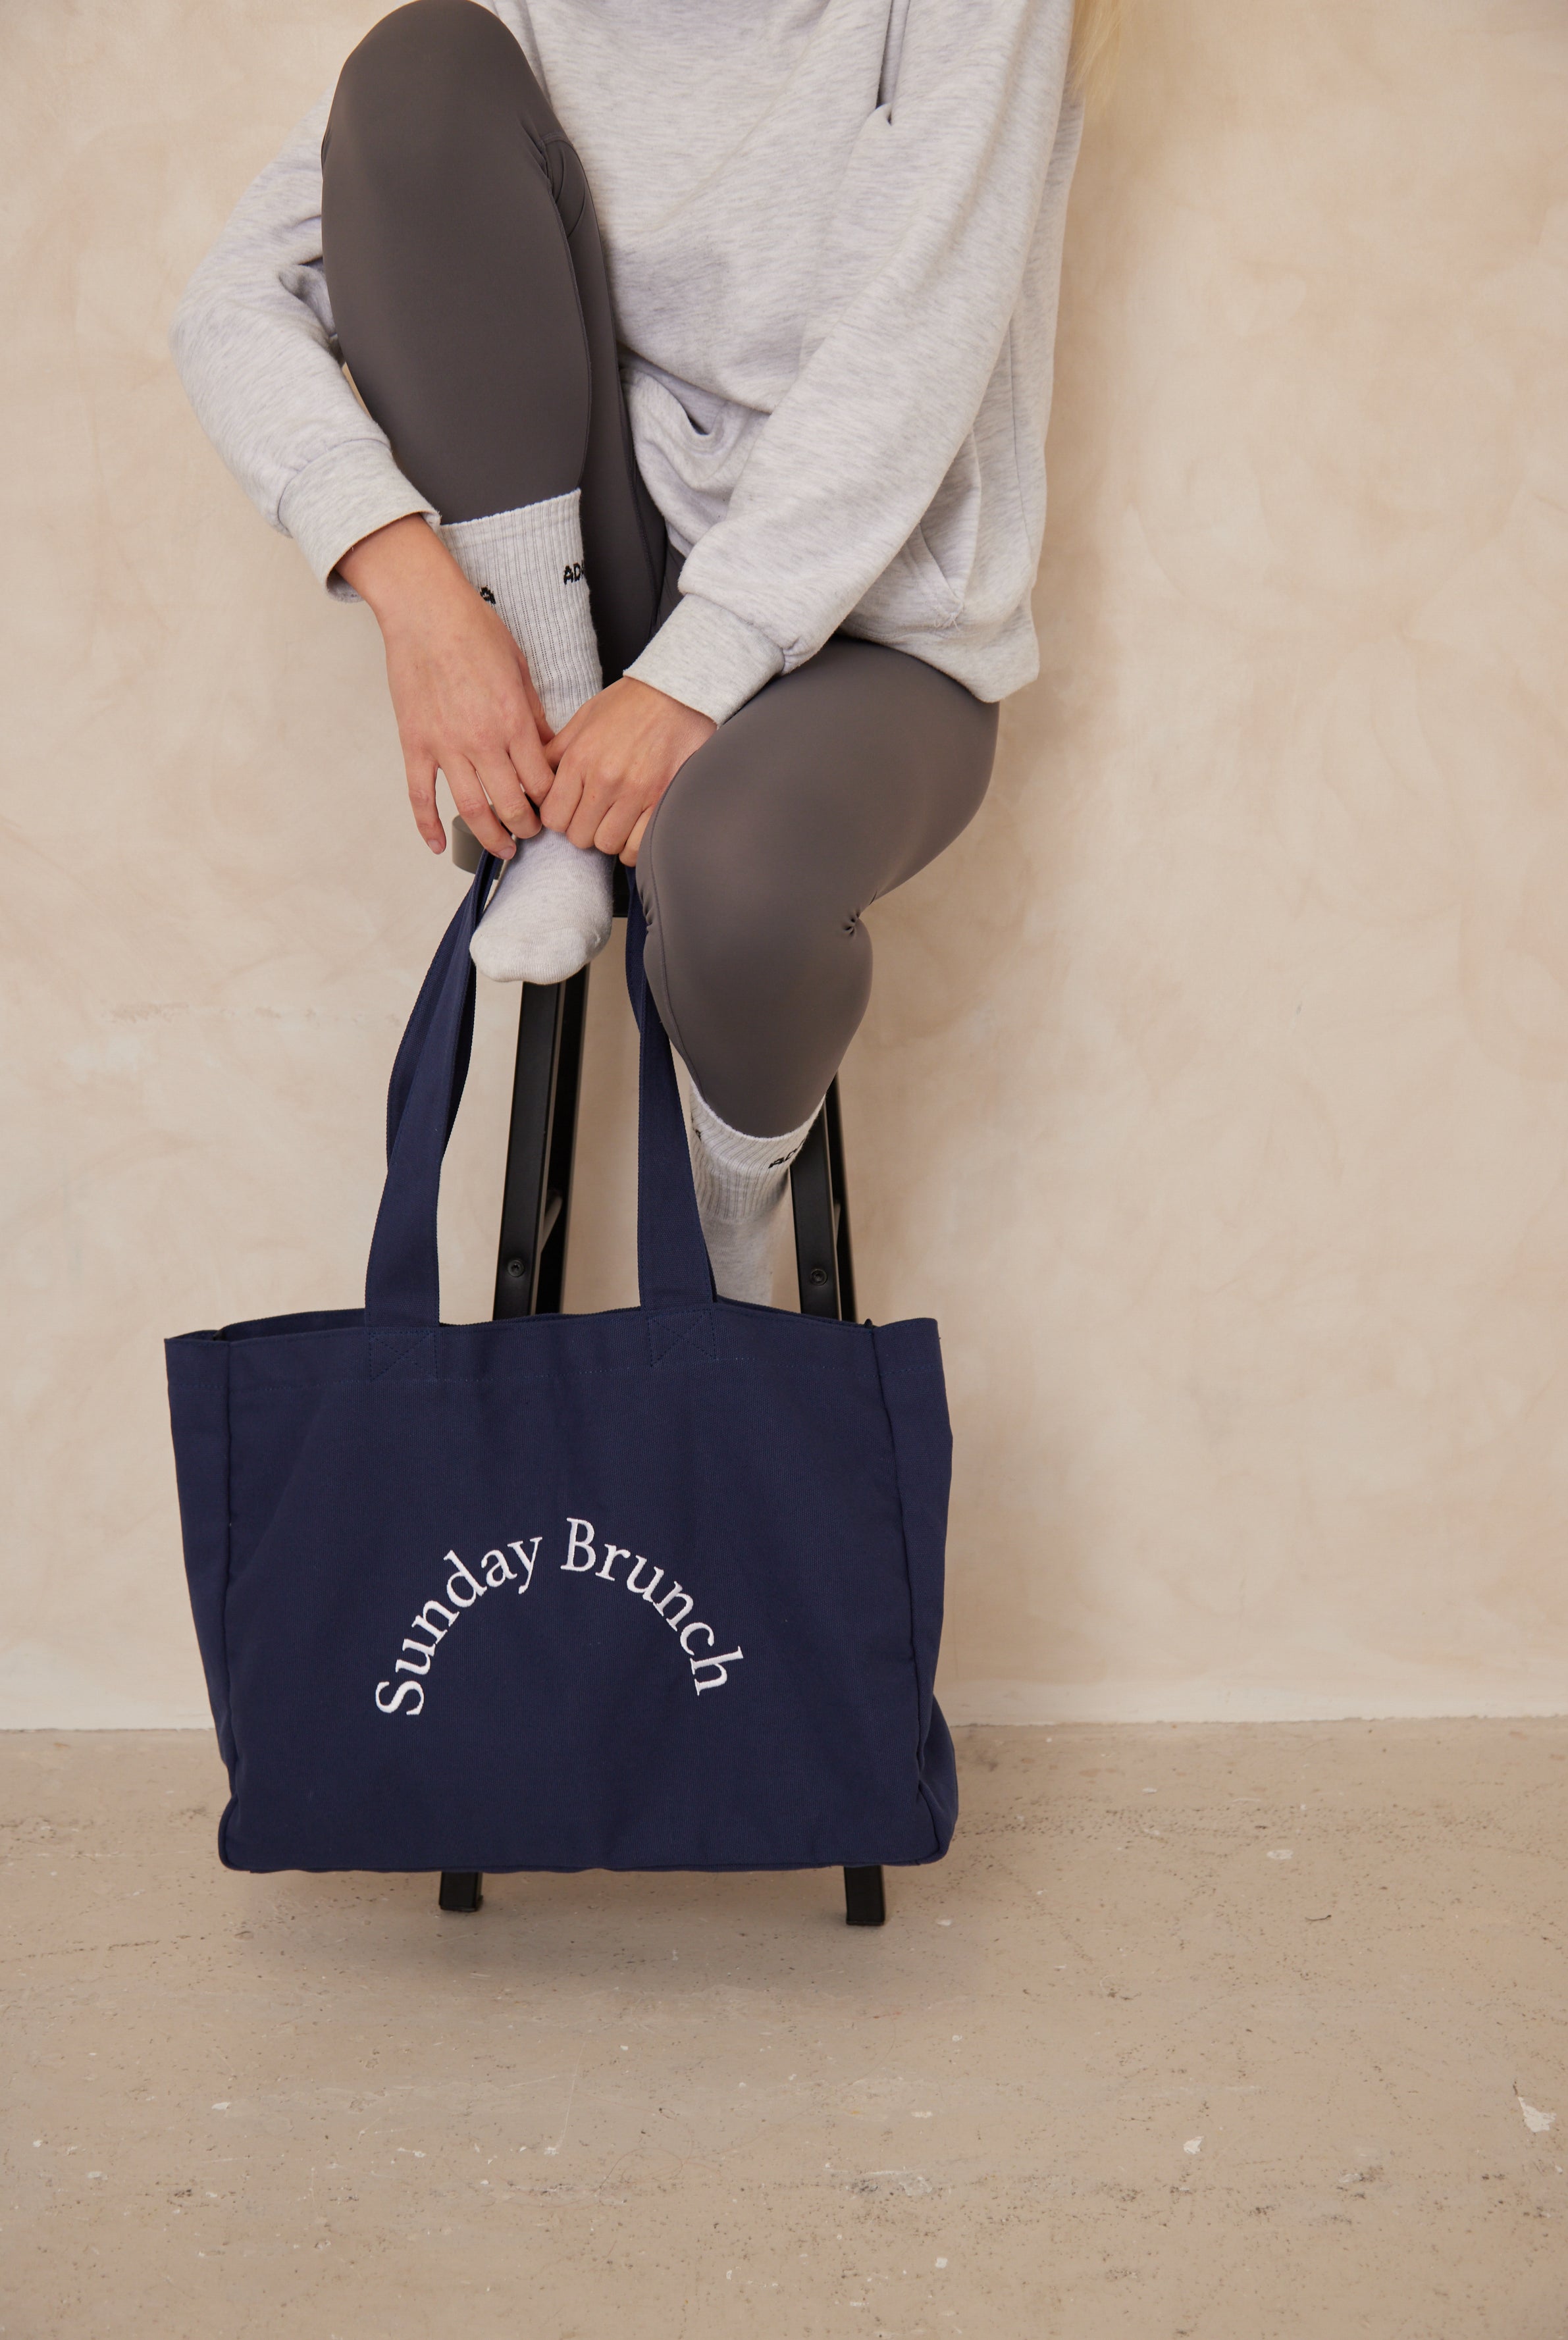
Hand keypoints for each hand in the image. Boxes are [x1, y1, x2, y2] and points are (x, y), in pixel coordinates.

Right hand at [337, 514, 553, 859]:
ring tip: (503, 849)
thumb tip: (549, 747)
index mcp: (513, 721)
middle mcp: (482, 741)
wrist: (425, 610)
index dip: (552, 801)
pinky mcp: (415, 744)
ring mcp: (445, 746)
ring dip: (491, 837)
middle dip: (528, 827)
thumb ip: (535, 714)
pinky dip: (428, 826)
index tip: (555, 807)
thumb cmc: (473, 630)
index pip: (542, 782)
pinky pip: (420, 796)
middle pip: (512, 805)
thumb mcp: (520, 669)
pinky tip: (438, 846)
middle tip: (533, 833)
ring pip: (472, 810)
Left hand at [539, 677, 715, 862]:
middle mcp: (605, 780)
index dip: (559, 819)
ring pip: (608, 845)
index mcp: (580, 759)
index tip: (568, 812)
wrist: (677, 693)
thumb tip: (536, 775)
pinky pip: (638, 845)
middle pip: (579, 837)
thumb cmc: (631, 703)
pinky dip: (633, 845)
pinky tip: (633, 830)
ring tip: (615, 821)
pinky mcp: (662, 801)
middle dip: (583, 830)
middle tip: (593, 816)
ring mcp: (636, 793)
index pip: (553, 817)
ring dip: (609, 838)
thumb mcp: (584, 719)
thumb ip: (558, 751)